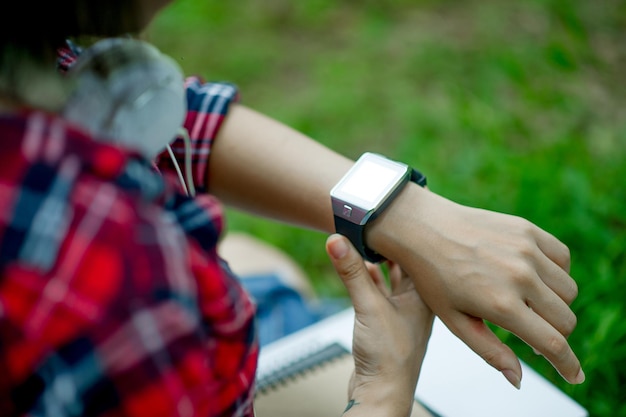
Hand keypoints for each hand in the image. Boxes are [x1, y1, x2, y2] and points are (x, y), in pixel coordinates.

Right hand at [326, 234, 433, 416]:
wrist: (382, 392)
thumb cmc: (390, 358)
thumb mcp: (368, 306)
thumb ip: (352, 272)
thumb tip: (338, 241)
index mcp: (425, 295)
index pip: (417, 256)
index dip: (404, 236)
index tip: (390, 217)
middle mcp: (417, 303)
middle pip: (405, 264)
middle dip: (390, 247)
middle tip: (375, 226)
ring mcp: (403, 313)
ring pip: (391, 278)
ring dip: (378, 263)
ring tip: (365, 242)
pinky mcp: (387, 323)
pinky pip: (379, 292)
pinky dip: (369, 280)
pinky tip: (360, 271)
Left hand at [368, 185, 584, 388]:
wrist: (423, 229)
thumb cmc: (434, 278)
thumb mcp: (454, 321)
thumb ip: (489, 352)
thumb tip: (518, 380)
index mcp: (501, 305)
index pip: (553, 343)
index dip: (568, 365)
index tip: (574, 376)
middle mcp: (520, 276)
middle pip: (566, 319)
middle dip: (556, 334)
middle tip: (533, 332)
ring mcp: (526, 250)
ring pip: (568, 290)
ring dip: (557, 304)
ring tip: (530, 303)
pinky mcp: (527, 230)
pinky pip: (563, 258)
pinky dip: (557, 272)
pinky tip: (535, 277)